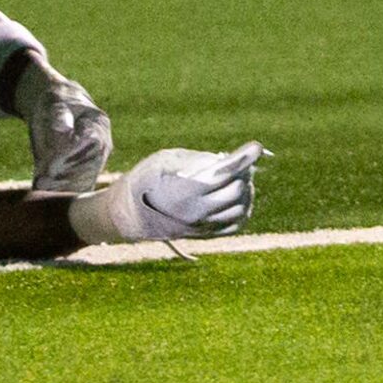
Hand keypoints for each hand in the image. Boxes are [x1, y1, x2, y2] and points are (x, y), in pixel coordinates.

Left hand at [14, 58, 113, 194]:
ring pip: (88, 179)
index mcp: (98, 123)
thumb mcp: (53, 104)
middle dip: (66, 177)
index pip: (90, 142)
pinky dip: (65, 193)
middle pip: (91, 165)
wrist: (61, 108)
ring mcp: (99, 158)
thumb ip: (58, 116)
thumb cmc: (55, 105)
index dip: (70, 156)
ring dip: (65, 188)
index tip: (49, 167)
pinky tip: (47, 195)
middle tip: (41, 183)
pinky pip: (82, 186)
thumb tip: (62, 129)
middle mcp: (104, 142)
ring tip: (42, 190)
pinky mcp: (89, 170)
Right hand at [66, 141, 265, 244]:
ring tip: (240, 176)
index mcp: (185, 193)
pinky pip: (233, 224)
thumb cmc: (143, 181)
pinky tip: (238, 196)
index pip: (225, 175)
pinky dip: (242, 209)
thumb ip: (197, 159)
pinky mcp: (203, 235)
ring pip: (239, 210)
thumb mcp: (164, 160)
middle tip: (243, 160)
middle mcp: (196, 214)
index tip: (256, 147)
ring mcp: (201, 227)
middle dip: (244, 172)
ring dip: (246, 190)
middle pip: (236, 192)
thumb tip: (226, 159)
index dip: (243, 159)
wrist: (125, 216)